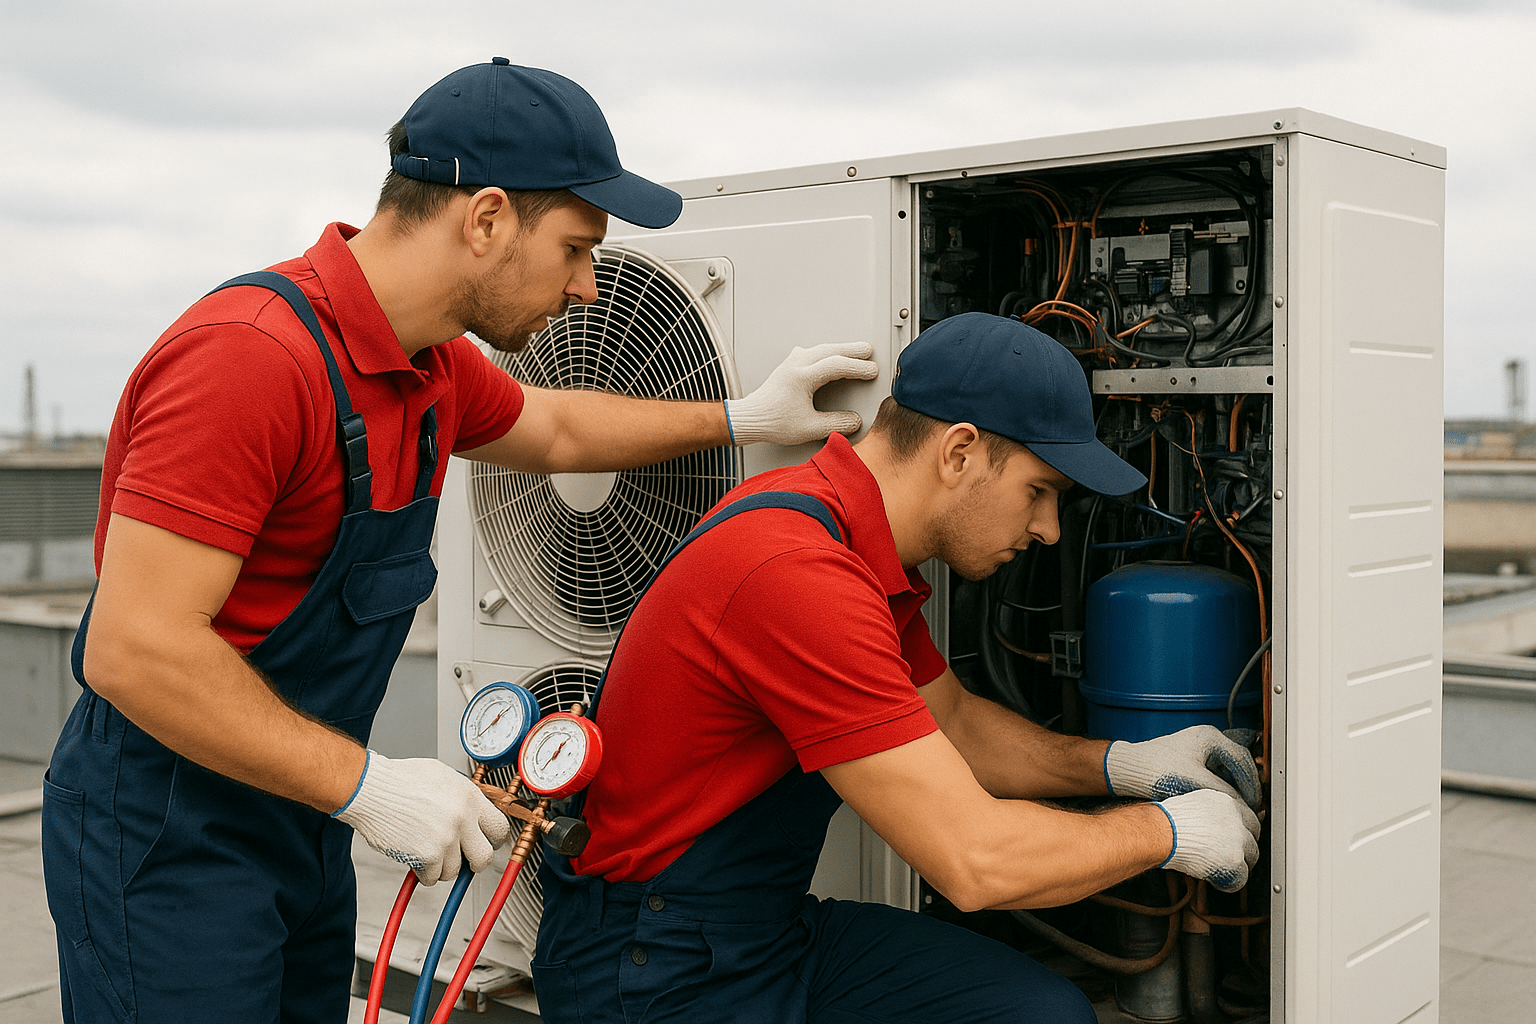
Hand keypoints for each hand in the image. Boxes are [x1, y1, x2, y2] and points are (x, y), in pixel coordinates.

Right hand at [333, 751, 511, 884]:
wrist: (371, 790)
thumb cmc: (400, 780)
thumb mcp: (444, 776)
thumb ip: (463, 797)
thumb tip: (475, 813)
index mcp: (470, 797)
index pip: (500, 828)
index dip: (493, 839)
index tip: (486, 843)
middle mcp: (462, 818)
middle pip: (484, 856)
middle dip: (473, 861)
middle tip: (464, 858)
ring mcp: (446, 839)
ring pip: (455, 870)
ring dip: (442, 866)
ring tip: (429, 850)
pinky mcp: (427, 856)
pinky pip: (432, 877)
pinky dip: (424, 872)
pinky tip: (415, 855)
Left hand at [724, 342, 878, 445]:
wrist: (750, 418)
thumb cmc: (771, 421)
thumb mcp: (808, 428)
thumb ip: (835, 424)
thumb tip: (854, 420)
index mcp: (801, 376)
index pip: (836, 365)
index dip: (857, 368)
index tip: (872, 371)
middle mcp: (796, 365)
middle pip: (830, 350)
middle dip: (853, 351)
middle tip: (869, 352)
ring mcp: (791, 363)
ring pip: (821, 349)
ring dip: (840, 349)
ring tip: (857, 352)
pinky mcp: (789, 366)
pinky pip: (812, 352)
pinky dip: (827, 353)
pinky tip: (831, 356)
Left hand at [1105, 724, 1260, 806]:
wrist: (1128, 769)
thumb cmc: (1155, 770)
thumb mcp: (1194, 783)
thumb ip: (1222, 793)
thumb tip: (1244, 805)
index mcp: (1210, 737)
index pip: (1243, 760)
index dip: (1252, 784)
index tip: (1255, 803)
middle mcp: (1207, 739)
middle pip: (1238, 764)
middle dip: (1246, 787)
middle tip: (1252, 808)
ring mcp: (1200, 749)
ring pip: (1228, 770)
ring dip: (1235, 788)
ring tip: (1239, 808)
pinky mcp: (1192, 760)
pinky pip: (1216, 774)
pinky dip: (1223, 788)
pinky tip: (1223, 804)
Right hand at [1157, 789, 1261, 891]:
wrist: (1161, 832)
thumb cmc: (1166, 820)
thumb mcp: (1193, 805)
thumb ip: (1211, 813)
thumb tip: (1212, 824)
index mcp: (1227, 803)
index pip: (1249, 818)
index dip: (1242, 832)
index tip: (1236, 840)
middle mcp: (1237, 818)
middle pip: (1253, 838)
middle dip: (1244, 849)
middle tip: (1229, 856)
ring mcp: (1238, 839)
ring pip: (1251, 858)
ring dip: (1238, 865)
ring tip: (1221, 868)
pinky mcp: (1234, 860)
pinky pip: (1241, 878)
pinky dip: (1228, 882)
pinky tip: (1216, 880)